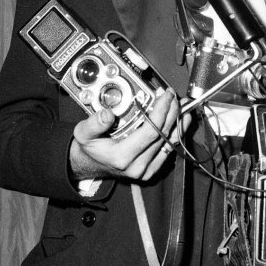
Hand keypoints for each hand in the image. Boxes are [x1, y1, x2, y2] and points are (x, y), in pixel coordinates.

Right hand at [69, 88, 188, 182]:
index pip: (150, 131)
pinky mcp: (152, 169)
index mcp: (122, 156)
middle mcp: (137, 166)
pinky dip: (177, 132)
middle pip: (163, 135)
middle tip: (172, 96)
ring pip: (170, 142)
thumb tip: (106, 114)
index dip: (161, 111)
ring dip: (179, 121)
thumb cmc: (90, 147)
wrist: (92, 164)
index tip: (165, 96)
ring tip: (183, 105)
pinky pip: (170, 149)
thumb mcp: (83, 133)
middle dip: (171, 112)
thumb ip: (93, 123)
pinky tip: (181, 119)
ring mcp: (146, 170)